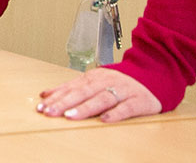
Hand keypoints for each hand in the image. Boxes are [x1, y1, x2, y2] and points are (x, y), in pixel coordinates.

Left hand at [37, 68, 159, 122]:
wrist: (154, 76)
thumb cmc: (120, 83)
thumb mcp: (94, 82)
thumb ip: (70, 88)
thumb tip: (45, 94)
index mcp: (94, 77)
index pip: (71, 87)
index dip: (56, 97)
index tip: (41, 106)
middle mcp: (107, 82)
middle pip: (83, 93)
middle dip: (65, 103)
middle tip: (50, 112)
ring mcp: (123, 90)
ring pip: (102, 99)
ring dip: (85, 108)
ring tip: (71, 116)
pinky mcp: (138, 100)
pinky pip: (126, 107)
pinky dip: (115, 113)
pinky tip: (105, 119)